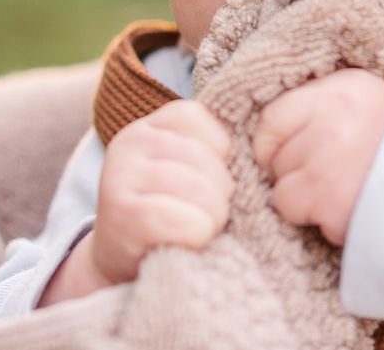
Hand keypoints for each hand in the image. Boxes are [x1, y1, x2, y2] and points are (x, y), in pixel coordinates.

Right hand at [91, 99, 233, 284]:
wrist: (126, 262)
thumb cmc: (173, 212)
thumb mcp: (188, 170)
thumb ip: (213, 149)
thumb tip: (263, 142)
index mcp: (152, 125)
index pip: (205, 121)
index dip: (220, 156)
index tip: (207, 181)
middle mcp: (131, 142)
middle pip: (207, 158)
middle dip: (220, 193)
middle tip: (205, 213)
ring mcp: (121, 177)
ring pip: (200, 189)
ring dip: (211, 217)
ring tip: (196, 228)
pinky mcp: (123, 216)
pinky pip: (186, 220)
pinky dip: (196, 236)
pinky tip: (185, 242)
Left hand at [252, 68, 383, 245]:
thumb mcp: (368, 106)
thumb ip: (324, 106)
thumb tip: (267, 129)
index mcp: (348, 88)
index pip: (274, 115)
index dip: (274, 142)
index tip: (292, 155)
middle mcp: (337, 116)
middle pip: (274, 152)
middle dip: (294, 170)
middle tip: (332, 175)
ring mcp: (330, 158)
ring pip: (279, 183)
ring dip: (302, 195)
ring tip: (339, 191)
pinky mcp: (328, 196)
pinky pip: (289, 207)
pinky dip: (310, 216)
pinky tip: (342, 208)